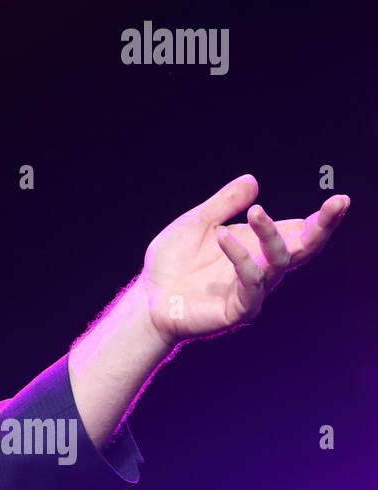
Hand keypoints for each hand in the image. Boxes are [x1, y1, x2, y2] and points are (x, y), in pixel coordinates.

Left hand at [139, 174, 349, 344]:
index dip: (320, 219)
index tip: (339, 200)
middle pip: (303, 249)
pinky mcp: (238, 309)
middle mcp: (262, 269)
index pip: (297, 232)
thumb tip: (253, 180)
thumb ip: (224, 204)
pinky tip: (222, 236)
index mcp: (257, 247)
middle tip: (337, 203)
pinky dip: (239, 257)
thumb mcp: (197, 224)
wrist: (149, 297)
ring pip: (279, 262)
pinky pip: (249, 282)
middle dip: (322, 227)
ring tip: (257, 212)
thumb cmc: (174, 263)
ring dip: (271, 235)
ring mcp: (253, 290)